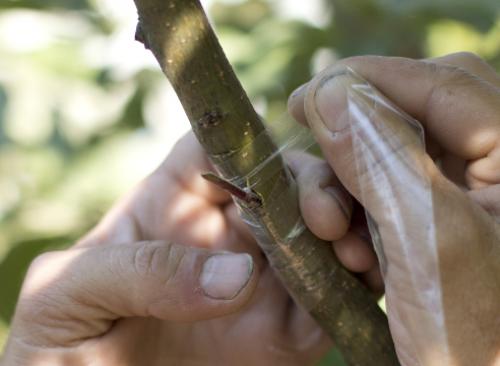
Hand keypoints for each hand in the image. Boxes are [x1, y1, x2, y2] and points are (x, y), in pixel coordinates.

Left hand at [2, 132, 366, 365]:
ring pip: (322, 239)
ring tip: (357, 249)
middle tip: (327, 217)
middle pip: (286, 186)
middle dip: (317, 188)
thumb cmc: (58, 350)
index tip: (274, 167)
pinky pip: (331, 303)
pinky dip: (355, 290)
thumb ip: (138, 267)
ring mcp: (260, 283)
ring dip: (350, 233)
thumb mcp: (66, 294)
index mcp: (170, 205)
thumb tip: (236, 276)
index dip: (251, 144)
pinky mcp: (285, 334)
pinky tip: (364, 284)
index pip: (218, 150)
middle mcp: (225, 235)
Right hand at [288, 52, 499, 365]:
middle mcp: (497, 173)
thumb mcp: (428, 241)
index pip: (444, 85)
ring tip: (332, 233)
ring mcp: (467, 202)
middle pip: (416, 117)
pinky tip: (351, 254)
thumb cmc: (477, 341)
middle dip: (355, 139)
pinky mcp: (438, 230)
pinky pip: (387, 198)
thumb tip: (332, 92)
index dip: (371, 80)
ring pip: (392, 160)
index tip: (309, 94)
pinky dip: (357, 217)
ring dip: (348, 189)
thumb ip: (382, 157)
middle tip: (312, 147)